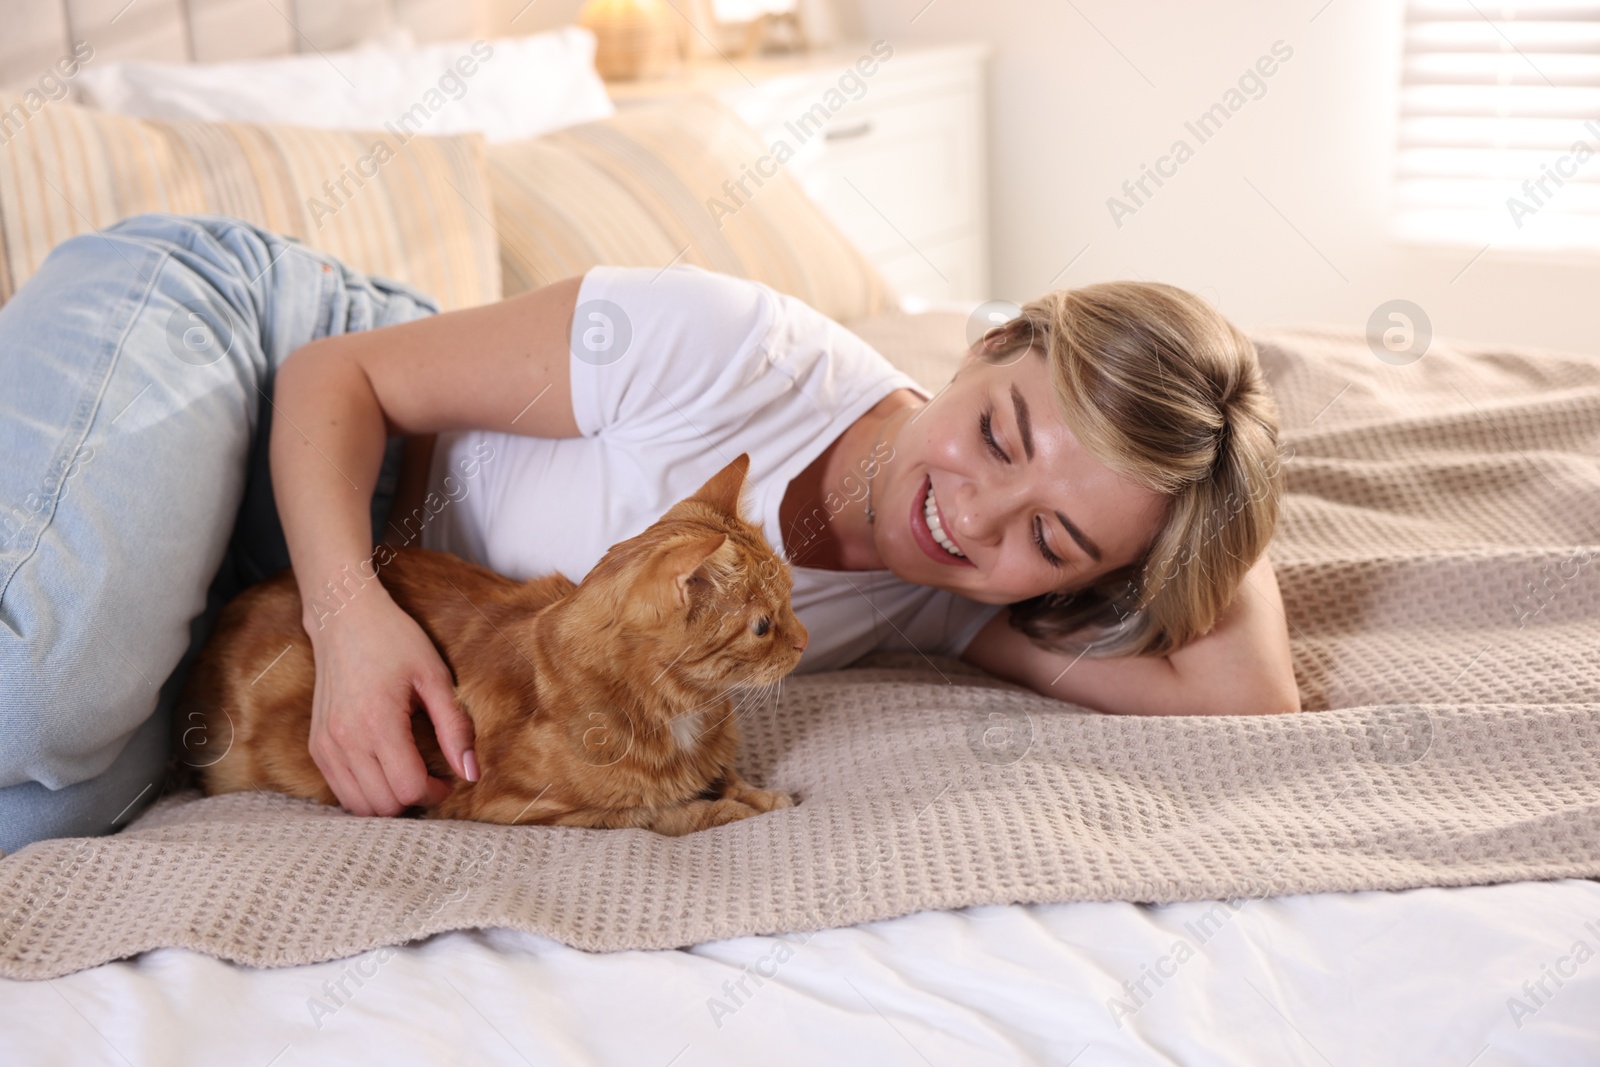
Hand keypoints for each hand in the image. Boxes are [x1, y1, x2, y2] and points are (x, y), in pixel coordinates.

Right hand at [305, 594, 478, 815]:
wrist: (345, 618)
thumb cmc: (395, 641)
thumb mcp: (435, 677)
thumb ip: (455, 728)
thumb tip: (472, 773)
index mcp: (378, 723)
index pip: (408, 788)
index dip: (435, 793)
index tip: (448, 779)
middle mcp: (345, 740)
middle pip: (383, 806)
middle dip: (413, 800)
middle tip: (431, 780)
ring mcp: (325, 745)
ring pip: (358, 805)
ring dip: (387, 802)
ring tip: (408, 777)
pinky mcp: (316, 745)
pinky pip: (340, 790)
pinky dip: (364, 793)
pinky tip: (384, 772)